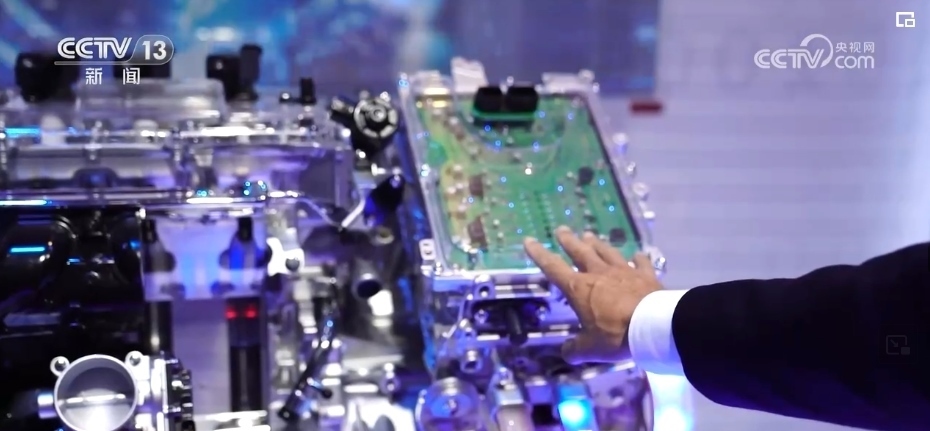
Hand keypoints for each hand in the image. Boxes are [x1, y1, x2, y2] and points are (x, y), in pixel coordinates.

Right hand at [523, 226, 662, 363]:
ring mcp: (624, 271)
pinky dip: (639, 258)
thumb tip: (567, 352)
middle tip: (561, 230)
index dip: (539, 254)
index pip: (553, 268)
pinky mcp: (645, 275)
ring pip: (607, 252)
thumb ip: (576, 349)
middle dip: (568, 240)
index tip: (530, 241)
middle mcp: (599, 274)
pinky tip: (639, 254)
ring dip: (597, 244)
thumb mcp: (591, 348)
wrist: (654, 325)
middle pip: (580, 252)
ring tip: (590, 236)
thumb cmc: (617, 335)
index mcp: (580, 288)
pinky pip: (641, 262)